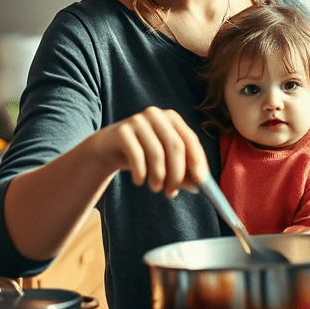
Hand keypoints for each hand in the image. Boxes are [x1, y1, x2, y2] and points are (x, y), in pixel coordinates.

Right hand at [88, 107, 208, 197]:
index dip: (197, 161)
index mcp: (172, 118)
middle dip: (177, 174)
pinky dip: (140, 174)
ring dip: (158, 177)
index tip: (201, 182)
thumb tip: (198, 185)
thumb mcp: (165, 162)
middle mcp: (156, 115)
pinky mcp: (122, 131)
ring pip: (156, 153)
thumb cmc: (143, 154)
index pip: (190, 139)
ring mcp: (138, 120)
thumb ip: (182, 171)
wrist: (108, 148)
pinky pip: (137, 156)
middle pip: (175, 146)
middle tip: (172, 193)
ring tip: (155, 188)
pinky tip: (139, 181)